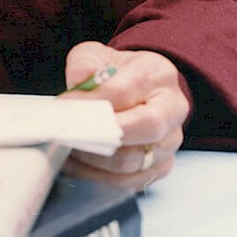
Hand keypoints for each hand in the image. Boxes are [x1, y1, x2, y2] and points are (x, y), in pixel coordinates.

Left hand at [60, 41, 189, 190]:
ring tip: (67, 147)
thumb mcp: (98, 55)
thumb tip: (79, 81)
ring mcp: (169, 142)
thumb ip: (86, 63)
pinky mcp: (159, 167)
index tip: (65, 106)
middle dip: (99, 134)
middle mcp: (171, 110)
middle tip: (68, 132)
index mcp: (158, 75)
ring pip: (133, 161)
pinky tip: (77, 163)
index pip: (125, 90)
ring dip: (93, 158)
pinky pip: (128, 181)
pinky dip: (97, 175)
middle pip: (144, 128)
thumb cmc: (119, 73)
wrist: (140, 89)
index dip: (92, 101)